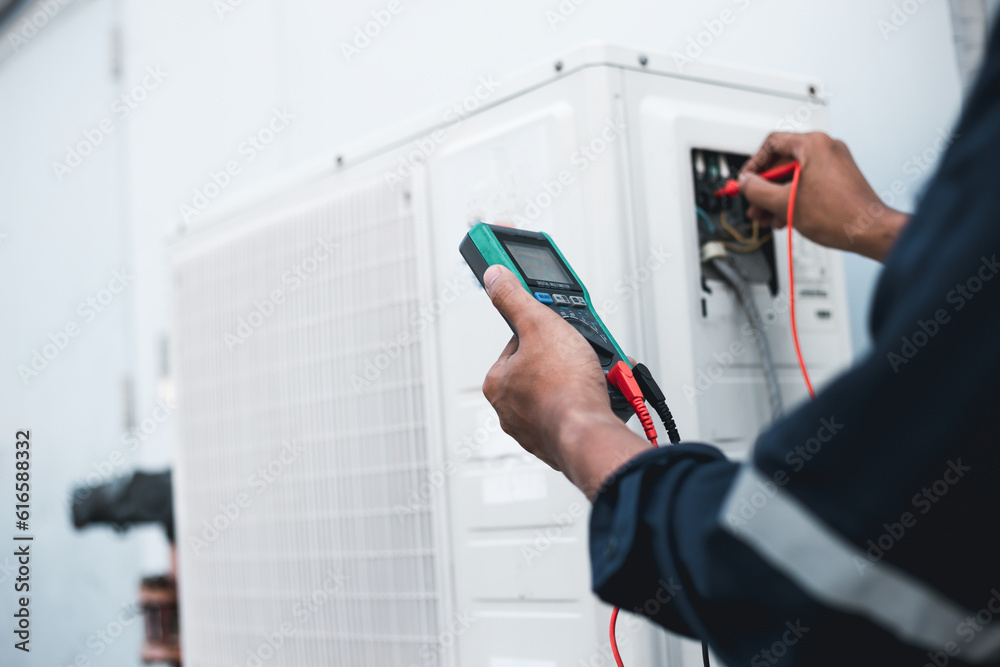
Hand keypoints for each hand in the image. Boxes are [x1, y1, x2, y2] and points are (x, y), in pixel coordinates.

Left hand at [481, 265, 649, 498]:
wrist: (589, 434)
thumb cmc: (564, 387)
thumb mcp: (540, 324)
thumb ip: (515, 299)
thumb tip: (495, 276)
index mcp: (498, 382)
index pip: (519, 343)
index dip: (544, 332)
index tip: (561, 331)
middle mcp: (510, 408)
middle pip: (542, 367)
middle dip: (568, 358)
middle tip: (586, 355)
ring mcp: (534, 428)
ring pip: (561, 391)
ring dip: (581, 380)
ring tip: (598, 375)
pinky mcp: (557, 442)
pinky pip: (574, 413)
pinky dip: (587, 403)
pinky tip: (599, 397)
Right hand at [739, 132, 908, 261]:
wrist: (871, 231)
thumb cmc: (839, 215)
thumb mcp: (784, 203)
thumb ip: (757, 190)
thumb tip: (744, 183)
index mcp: (813, 145)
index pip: (772, 143)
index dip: (754, 164)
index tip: (746, 181)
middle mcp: (826, 148)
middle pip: (782, 162)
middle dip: (765, 188)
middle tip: (755, 204)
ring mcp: (835, 162)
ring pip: (795, 175)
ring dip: (777, 196)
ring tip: (768, 216)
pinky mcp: (840, 177)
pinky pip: (808, 182)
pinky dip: (794, 197)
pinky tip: (786, 216)